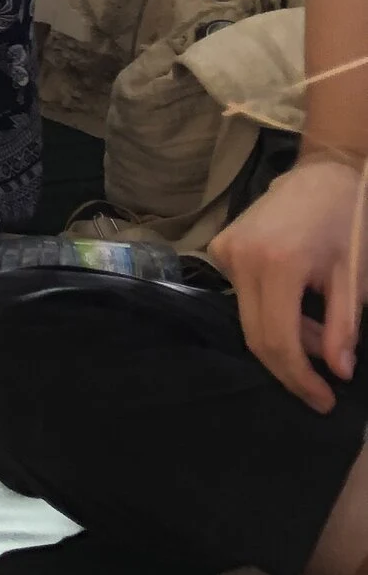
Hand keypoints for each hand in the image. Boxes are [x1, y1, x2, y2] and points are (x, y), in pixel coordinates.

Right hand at [213, 159, 367, 412]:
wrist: (323, 174)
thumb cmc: (348, 221)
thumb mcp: (355, 276)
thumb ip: (344, 326)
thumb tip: (339, 371)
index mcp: (278, 263)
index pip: (278, 340)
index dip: (300, 377)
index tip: (324, 400)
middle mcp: (240, 259)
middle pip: (256, 335)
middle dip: (290, 367)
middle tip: (321, 387)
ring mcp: (225, 252)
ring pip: (249, 319)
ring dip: (285, 339)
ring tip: (320, 337)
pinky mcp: (221, 248)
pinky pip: (243, 298)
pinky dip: (272, 314)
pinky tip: (300, 309)